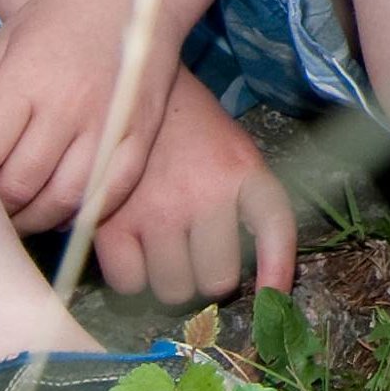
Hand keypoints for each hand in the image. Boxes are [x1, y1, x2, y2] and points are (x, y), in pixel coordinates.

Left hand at [0, 0, 167, 233]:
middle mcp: (68, 103)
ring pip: (64, 198)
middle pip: (19, 184)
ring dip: (36, 219)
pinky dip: (85, 212)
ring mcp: (110, 119)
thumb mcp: (2, 42)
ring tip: (21, 216)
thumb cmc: (61, 12)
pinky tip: (65, 207)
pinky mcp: (143, 130)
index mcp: (26, 77)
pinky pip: (112, 191)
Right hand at [92, 70, 297, 305]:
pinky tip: (134, 248)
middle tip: (196, 252)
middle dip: (208, 275)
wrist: (128, 91)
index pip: (274, 227)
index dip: (278, 270)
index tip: (274, 299)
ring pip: (173, 291)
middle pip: (217, 281)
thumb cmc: (188, 132)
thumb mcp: (232, 152)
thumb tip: (263, 279)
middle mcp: (205, 194)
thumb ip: (247, 204)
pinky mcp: (112, 223)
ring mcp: (157, 211)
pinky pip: (130, 285)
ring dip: (170, 280)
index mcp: (243, 171)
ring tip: (165, 247)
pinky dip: (132, 277)